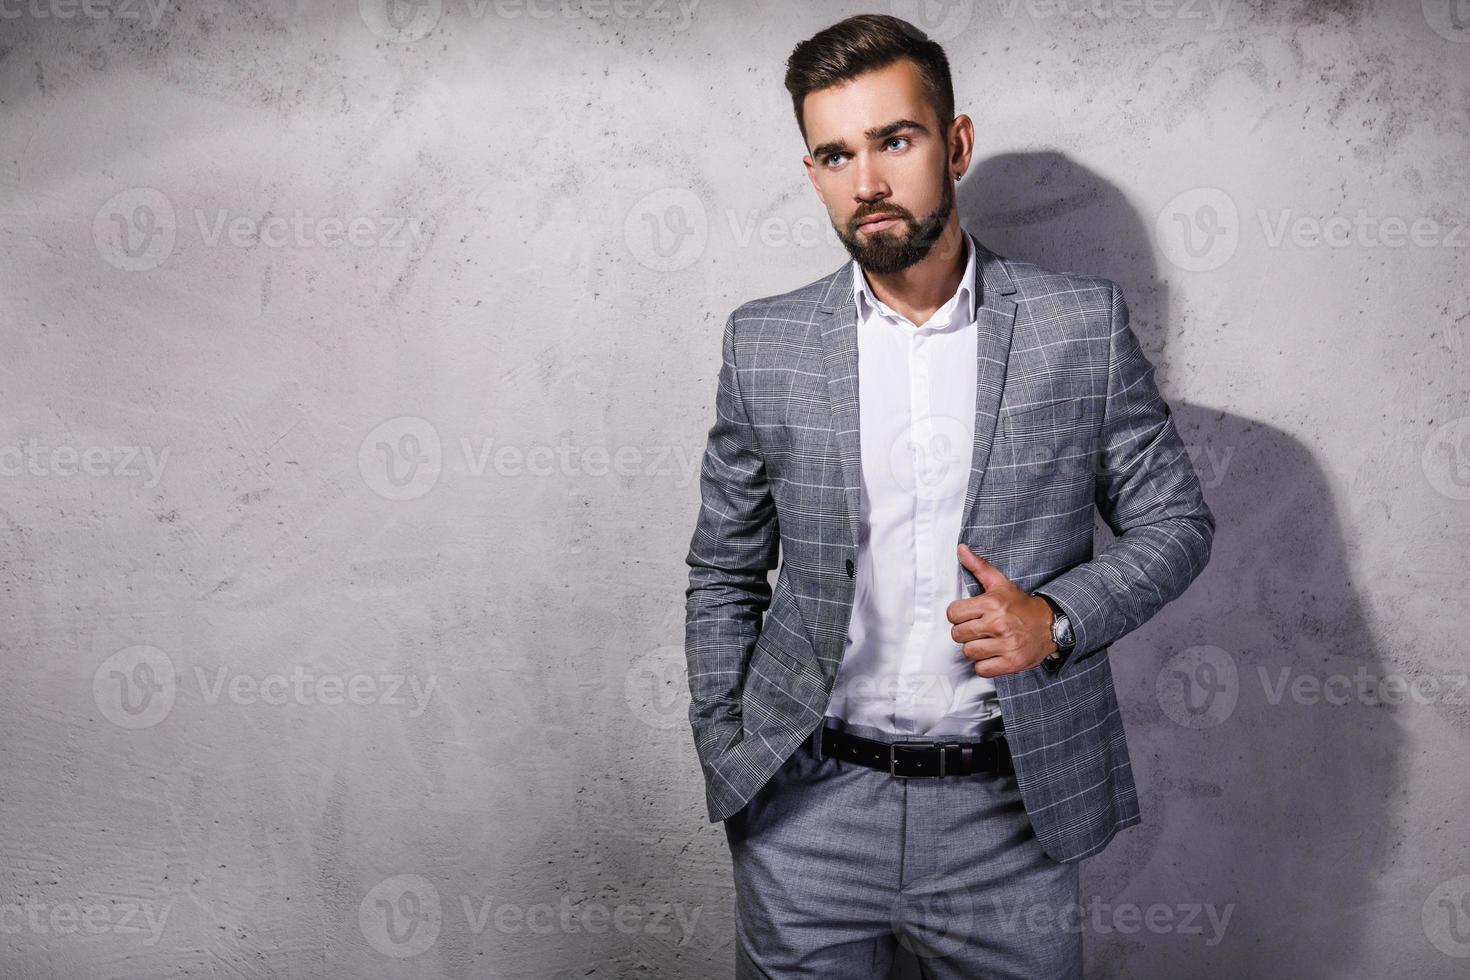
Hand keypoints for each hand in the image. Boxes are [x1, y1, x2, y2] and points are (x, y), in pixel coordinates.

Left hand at [948, 544, 1056, 677]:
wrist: (1050, 625)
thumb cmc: (1020, 605)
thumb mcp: (1000, 583)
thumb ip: (978, 566)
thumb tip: (960, 549)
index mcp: (992, 604)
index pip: (953, 613)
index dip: (958, 616)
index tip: (969, 616)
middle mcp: (998, 624)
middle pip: (958, 634)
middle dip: (966, 633)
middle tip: (979, 630)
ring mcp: (1005, 645)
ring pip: (969, 652)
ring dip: (975, 649)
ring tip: (987, 642)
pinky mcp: (1012, 662)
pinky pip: (982, 669)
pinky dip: (985, 665)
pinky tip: (993, 655)